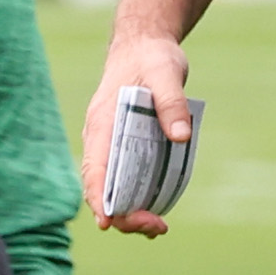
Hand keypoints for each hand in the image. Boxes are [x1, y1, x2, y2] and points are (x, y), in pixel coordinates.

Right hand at [88, 27, 196, 234]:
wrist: (145, 46)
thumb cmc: (151, 58)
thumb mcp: (166, 72)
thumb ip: (172, 102)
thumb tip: (181, 137)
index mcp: (102, 124)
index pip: (94, 168)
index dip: (97, 198)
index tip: (106, 223)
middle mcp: (102, 140)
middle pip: (103, 187)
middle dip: (123, 214)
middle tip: (156, 227)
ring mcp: (112, 146)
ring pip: (113, 188)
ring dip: (131, 212)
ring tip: (158, 227)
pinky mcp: (126, 147)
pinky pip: (127, 180)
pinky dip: (138, 199)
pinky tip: (158, 211)